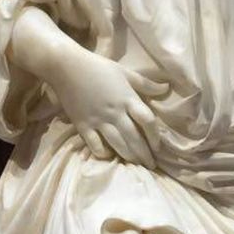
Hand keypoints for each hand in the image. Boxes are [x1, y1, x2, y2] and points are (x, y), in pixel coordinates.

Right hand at [49, 46, 166, 168]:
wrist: (67, 67)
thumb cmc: (98, 67)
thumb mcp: (125, 72)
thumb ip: (146, 84)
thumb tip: (166, 87)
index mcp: (127, 98)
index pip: (148, 121)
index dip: (155, 136)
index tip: (158, 146)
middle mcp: (115, 112)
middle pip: (134, 137)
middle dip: (144, 154)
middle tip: (151, 165)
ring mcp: (98, 121)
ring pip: (117, 144)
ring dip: (129, 156)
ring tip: (136, 165)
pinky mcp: (83, 126)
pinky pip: (95, 145)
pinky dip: (103, 153)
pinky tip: (109, 157)